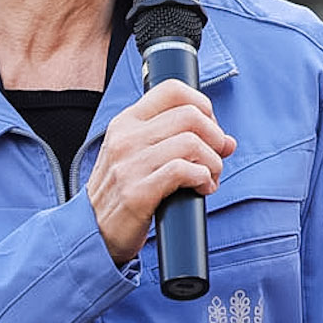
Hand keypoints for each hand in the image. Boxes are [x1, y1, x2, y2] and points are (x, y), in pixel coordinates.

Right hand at [88, 78, 235, 264]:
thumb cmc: (123, 192)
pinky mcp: (137, 192)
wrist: (93, 232)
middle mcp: (126, 137)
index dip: (203, 106)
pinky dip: (203, 178)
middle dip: (215, 138)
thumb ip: (178, 141)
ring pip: (192, 142)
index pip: (173, 90)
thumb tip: (228, 141)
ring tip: (210, 178)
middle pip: (191, 116)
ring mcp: (130, 164)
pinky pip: (184, 170)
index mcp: (127, 122)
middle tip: (215, 159)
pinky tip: (202, 189)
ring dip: (213, 163)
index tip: (210, 129)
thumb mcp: (141, 156)